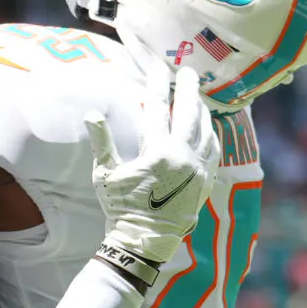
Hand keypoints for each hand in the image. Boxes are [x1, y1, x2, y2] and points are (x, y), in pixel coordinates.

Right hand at [90, 63, 216, 266]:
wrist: (144, 240)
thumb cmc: (120, 207)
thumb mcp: (106, 174)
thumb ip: (102, 142)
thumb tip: (92, 114)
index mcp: (157, 152)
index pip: (158, 108)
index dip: (157, 84)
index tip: (158, 67)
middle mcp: (182, 156)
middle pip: (189, 113)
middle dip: (188, 89)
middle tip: (188, 71)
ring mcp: (197, 170)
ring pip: (206, 130)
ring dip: (202, 110)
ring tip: (198, 96)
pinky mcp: (205, 182)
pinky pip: (214, 151)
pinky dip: (211, 134)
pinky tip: (209, 128)